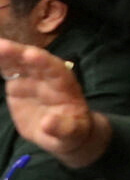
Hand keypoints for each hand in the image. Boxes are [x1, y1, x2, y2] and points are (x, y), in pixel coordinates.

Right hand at [0, 40, 110, 168]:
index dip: (43, 62)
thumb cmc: (72, 131)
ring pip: (18, 63)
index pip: (55, 70)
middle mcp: (48, 76)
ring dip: (6, 54)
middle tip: (2, 45)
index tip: (30, 55)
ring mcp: (32, 78)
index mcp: (64, 85)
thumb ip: (62, 128)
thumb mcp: (72, 133)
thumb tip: (48, 123)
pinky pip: (8, 71)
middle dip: (19, 53)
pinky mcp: (19, 84)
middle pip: (33, 61)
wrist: (61, 132)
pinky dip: (0, 63)